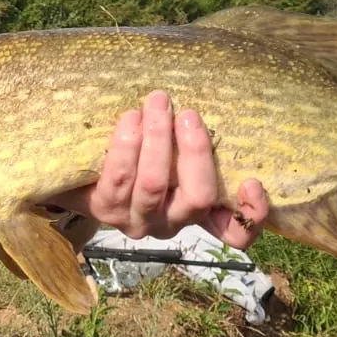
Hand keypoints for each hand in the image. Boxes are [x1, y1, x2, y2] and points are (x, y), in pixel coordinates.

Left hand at [55, 91, 269, 247]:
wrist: (84, 174)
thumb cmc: (142, 155)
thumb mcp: (175, 153)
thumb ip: (194, 144)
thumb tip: (213, 107)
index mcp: (198, 213)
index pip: (236, 233)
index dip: (251, 214)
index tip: (253, 180)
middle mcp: (172, 224)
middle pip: (198, 197)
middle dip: (195, 150)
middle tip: (188, 113)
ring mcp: (138, 221)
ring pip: (154, 183)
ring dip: (158, 137)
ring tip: (157, 103)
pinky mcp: (106, 211)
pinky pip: (119, 176)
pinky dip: (127, 143)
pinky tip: (130, 118)